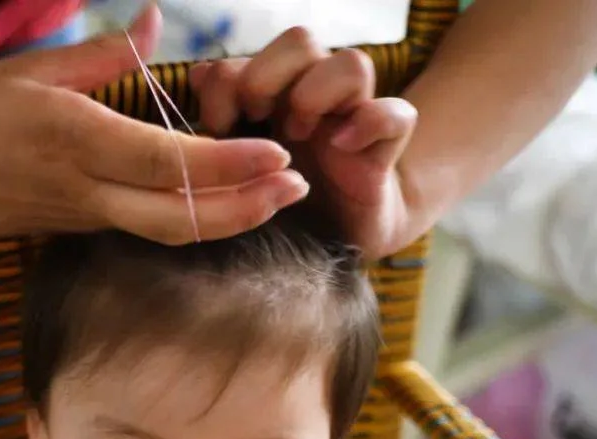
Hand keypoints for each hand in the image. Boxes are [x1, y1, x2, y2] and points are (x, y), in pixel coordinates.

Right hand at [0, 4, 308, 242]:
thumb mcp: (32, 68)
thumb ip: (104, 52)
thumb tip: (155, 17)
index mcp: (74, 139)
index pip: (166, 162)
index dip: (227, 163)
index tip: (278, 154)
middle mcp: (86, 188)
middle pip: (180, 216)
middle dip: (246, 206)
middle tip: (299, 185)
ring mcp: (86, 218)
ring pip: (171, 233)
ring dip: (231, 221)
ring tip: (279, 200)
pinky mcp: (84, 231)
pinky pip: (151, 233)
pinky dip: (198, 223)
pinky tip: (232, 207)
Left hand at [188, 26, 418, 258]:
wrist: (336, 240)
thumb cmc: (283, 203)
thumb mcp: (240, 168)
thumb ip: (220, 120)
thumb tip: (198, 74)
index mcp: (274, 96)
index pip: (249, 56)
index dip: (226, 82)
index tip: (218, 126)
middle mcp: (315, 95)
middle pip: (301, 40)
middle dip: (267, 76)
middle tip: (257, 119)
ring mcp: (353, 117)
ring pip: (352, 63)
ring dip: (315, 95)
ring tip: (298, 135)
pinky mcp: (385, 147)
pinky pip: (397, 113)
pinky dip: (368, 123)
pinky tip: (342, 148)